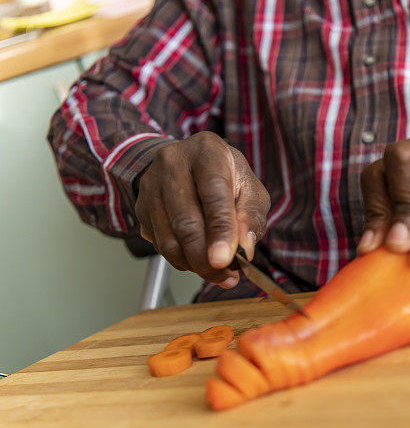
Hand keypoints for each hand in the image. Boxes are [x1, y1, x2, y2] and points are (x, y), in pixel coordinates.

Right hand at [135, 132, 269, 286]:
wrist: (191, 163)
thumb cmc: (227, 177)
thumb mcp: (251, 190)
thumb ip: (251, 218)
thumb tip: (242, 249)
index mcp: (207, 151)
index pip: (213, 194)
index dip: (220, 230)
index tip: (225, 260)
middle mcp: (173, 163)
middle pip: (185, 221)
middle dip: (206, 258)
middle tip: (227, 275)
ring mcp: (151, 185)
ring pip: (168, 239)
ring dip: (194, 265)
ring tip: (218, 274)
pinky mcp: (141, 206)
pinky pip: (159, 244)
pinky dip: (182, 261)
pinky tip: (199, 261)